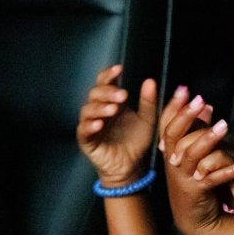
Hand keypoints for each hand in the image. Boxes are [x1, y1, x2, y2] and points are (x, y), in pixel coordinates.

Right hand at [76, 65, 157, 185]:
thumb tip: (150, 81)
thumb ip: (148, 102)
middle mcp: (100, 111)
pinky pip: (84, 131)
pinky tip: (99, 123)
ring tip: (113, 109)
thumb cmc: (136, 141)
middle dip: (107, 92)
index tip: (119, 69)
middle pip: (95, 94)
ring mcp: (91, 125)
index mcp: (113, 103)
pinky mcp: (87, 141)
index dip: (109, 75)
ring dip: (99, 107)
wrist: (132, 166)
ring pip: (87, 110)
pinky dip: (90, 125)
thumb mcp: (147, 120)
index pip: (105, 83)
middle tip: (122, 95)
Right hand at [161, 93, 233, 234]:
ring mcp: (183, 177)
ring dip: (208, 139)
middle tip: (199, 99)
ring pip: (192, 155)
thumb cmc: (195, 180)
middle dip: (186, 116)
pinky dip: (227, 171)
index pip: (167, 124)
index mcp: (172, 151)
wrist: (194, 216)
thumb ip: (199, 128)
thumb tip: (205, 104)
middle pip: (174, 135)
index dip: (174, 107)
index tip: (183, 88)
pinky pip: (211, 179)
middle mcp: (173, 162)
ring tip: (224, 126)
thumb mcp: (195, 153)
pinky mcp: (196, 192)